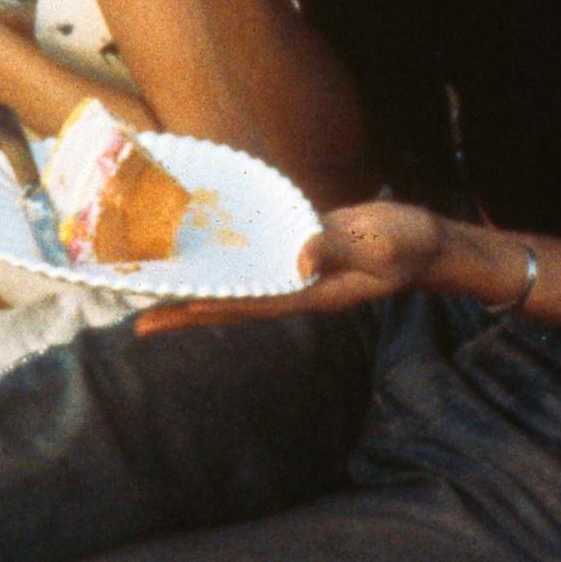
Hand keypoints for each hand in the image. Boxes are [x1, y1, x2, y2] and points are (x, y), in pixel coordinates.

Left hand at [133, 199, 443, 334]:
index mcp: (311, 293)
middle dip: (186, 309)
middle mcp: (293, 285)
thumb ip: (340, 248)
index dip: (208, 309)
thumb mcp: (379, 248)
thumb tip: (301, 255)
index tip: (167, 315)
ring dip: (198, 283)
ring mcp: (291, 268)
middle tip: (138, 321)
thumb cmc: (407, 246)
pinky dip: (225, 255)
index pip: (248, 304)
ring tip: (151, 288)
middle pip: (231, 301)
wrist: (422, 240)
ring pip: (236, 279)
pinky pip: (251, 255)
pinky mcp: (294, 246)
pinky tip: (198, 250)